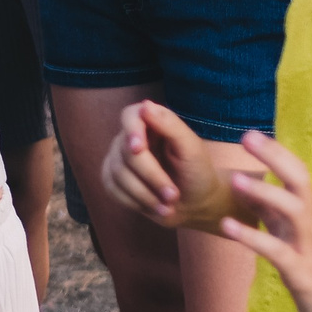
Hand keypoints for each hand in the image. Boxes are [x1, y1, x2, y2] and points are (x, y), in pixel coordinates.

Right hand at [98, 100, 246, 231]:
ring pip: (118, 174)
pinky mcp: (113, 180)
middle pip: (125, 152)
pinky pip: (112, 189)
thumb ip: (171, 125)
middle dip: (151, 176)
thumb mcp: (192, 149)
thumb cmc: (198, 173)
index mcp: (151, 124)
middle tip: (173, 195)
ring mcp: (119, 159)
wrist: (196, 204)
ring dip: (145, 194)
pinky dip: (135, 202)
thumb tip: (145, 105)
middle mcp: (131, 138)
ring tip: (168, 206)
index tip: (138, 148)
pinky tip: (155, 207)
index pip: (130, 116)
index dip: (131, 130)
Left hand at [218, 131, 311, 311]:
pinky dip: (252, 237)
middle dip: (276, 157)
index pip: (296, 173)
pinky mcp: (302, 274)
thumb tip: (246, 185)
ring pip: (293, 211)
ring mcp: (307, 247)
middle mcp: (309, 224)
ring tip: (235, 180)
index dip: (276, 153)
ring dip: (265, 194)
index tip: (250, 134)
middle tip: (247, 137)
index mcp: (304, 214)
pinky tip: (227, 226)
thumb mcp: (291, 235)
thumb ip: (271, 212)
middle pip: (300, 180)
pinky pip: (277, 251)